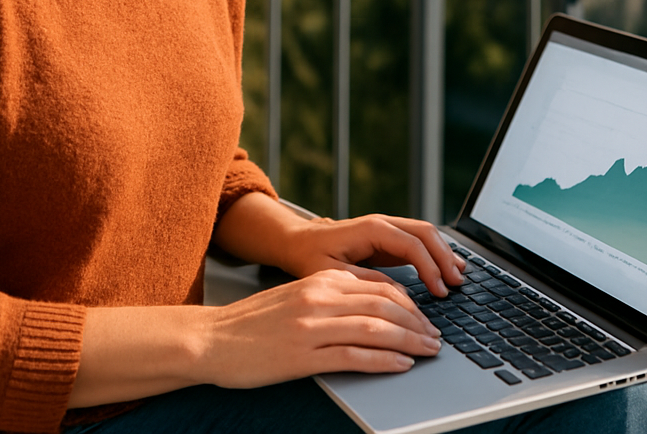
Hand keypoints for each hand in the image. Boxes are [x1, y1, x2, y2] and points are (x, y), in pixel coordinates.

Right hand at [187, 269, 442, 386]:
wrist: (212, 339)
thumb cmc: (254, 322)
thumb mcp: (297, 295)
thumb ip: (332, 296)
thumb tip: (373, 307)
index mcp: (320, 280)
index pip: (379, 286)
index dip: (410, 302)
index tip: (424, 317)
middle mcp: (320, 297)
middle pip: (384, 306)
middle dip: (417, 322)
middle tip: (435, 337)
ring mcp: (312, 327)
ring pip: (375, 329)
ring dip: (409, 341)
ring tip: (427, 351)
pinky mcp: (303, 356)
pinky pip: (354, 357)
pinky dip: (384, 361)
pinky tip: (401, 366)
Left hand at [280, 213, 465, 297]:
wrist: (298, 242)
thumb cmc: (310, 257)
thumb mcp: (331, 274)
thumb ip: (363, 281)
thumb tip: (397, 291)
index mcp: (370, 229)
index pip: (411, 244)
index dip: (430, 267)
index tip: (440, 290)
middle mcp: (382, 223)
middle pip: (424, 232)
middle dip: (444, 256)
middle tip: (458, 283)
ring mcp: (386, 228)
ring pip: (425, 233)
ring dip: (444, 252)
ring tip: (459, 276)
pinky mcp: (388, 239)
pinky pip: (417, 241)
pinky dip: (435, 252)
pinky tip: (446, 267)